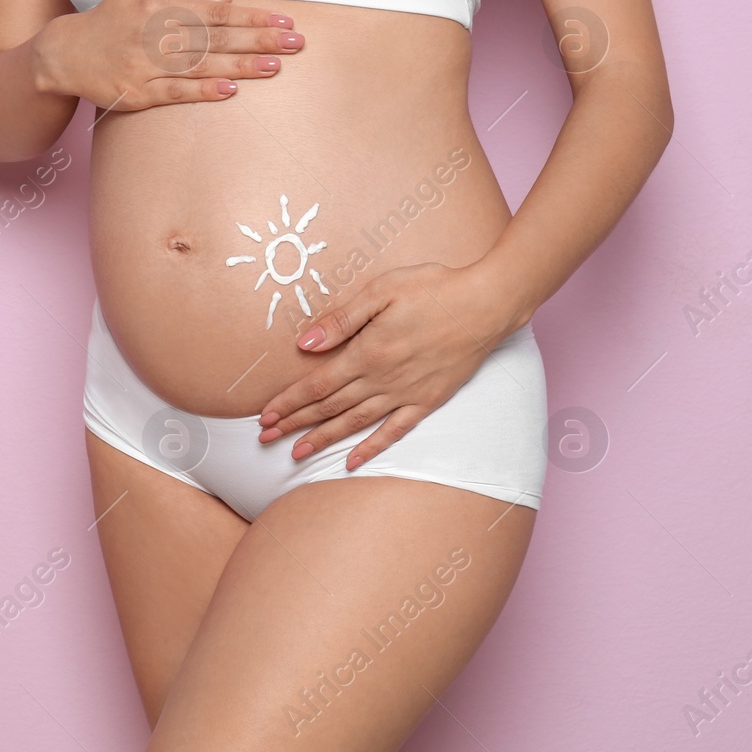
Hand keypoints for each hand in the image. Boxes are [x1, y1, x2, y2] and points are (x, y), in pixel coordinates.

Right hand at [30, 0, 302, 111]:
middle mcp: (152, 33)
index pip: (215, 10)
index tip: (284, 20)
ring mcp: (143, 64)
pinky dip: (201, 91)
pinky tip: (228, 91)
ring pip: (200, 64)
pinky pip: (173, 92)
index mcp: (158, 6)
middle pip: (215, 36)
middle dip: (258, 38)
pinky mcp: (134, 92)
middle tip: (295, 42)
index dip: (252, 15)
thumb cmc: (107, 22)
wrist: (62, 54)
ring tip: (275, 67)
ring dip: (240, 65)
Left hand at [255, 262, 518, 467]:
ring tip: (295, 455)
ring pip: (355, 423)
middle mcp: (383, 379)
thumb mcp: (382, 290)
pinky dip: (371, 448)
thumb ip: (342, 319)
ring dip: (323, 440)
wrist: (487, 303)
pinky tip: (352, 462)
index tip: (264, 416)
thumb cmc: (433, 288)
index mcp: (367, 352)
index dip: (288, 401)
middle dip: (294, 424)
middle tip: (264, 439)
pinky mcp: (428, 400)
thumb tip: (305, 344)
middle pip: (329, 408)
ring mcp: (406, 393)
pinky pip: (394, 431)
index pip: (317, 385)